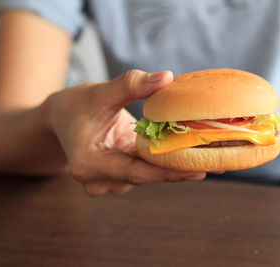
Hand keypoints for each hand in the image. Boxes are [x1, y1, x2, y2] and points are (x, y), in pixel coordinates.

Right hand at [47, 70, 205, 196]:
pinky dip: (164, 161)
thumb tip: (167, 77)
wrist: (62, 119)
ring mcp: (110, 180)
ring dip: (173, 164)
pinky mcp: (120, 174)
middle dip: (179, 168)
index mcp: (89, 164)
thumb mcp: (100, 92)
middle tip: (216, 162)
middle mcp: (100, 179)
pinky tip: (187, 152)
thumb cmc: (76, 106)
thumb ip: (131, 85)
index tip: (198, 171)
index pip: (135, 172)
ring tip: (206, 153)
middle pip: (146, 177)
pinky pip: (146, 170)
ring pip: (148, 174)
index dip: (167, 173)